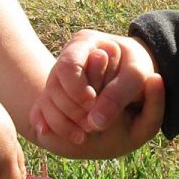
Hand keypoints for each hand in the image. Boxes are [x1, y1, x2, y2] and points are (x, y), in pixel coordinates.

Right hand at [32, 30, 164, 158]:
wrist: (136, 80)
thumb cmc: (139, 73)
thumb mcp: (137, 77)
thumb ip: (119, 94)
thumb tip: (95, 122)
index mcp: (85, 42)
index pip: (68, 66)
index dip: (77, 91)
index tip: (95, 106)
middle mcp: (66, 56)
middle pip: (53, 84)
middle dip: (71, 109)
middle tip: (91, 127)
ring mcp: (58, 75)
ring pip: (46, 98)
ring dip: (61, 120)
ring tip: (82, 136)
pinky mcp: (54, 93)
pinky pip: (40, 108)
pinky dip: (45, 123)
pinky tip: (48, 133)